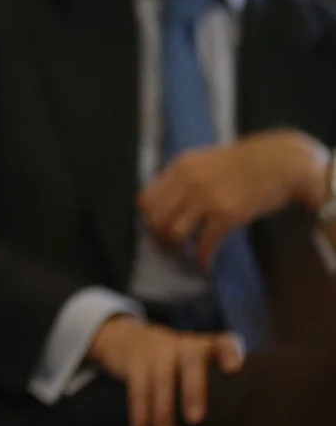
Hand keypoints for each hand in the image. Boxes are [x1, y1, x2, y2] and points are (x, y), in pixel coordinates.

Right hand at [87, 315, 242, 425]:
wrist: (132, 339)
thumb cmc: (181, 366)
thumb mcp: (200, 364)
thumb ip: (222, 388)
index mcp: (207, 347)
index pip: (223, 344)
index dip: (228, 353)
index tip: (233, 368)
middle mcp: (184, 345)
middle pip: (190, 361)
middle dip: (192, 389)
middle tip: (195, 419)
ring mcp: (157, 351)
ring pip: (160, 379)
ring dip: (162, 411)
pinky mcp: (135, 362)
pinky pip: (137, 389)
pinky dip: (139, 416)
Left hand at [138, 129, 328, 267]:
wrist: (281, 162)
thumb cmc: (245, 163)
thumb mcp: (205, 161)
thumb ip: (184, 178)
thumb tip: (166, 205)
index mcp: (180, 167)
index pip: (146, 199)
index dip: (147, 219)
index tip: (156, 229)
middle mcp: (189, 181)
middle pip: (156, 219)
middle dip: (158, 238)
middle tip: (168, 246)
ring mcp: (207, 198)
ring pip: (173, 233)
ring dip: (176, 249)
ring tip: (184, 253)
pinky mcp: (227, 215)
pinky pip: (204, 244)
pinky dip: (201, 258)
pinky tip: (204, 264)